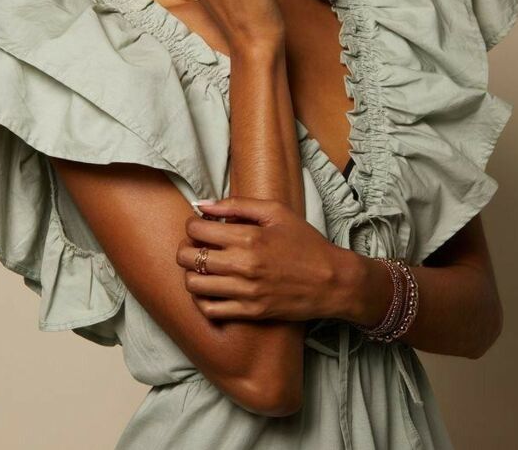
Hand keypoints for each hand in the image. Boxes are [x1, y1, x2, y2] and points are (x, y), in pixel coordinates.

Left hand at [176, 196, 363, 321]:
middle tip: (196, 246)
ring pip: (194, 285)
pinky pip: (210, 309)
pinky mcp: (249, 312)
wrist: (331, 281)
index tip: (200, 226)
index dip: (193, 225)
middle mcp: (243, 265)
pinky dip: (202, 299)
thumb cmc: (305, 242)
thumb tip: (203, 204)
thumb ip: (237, 204)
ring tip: (202, 267)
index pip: (197, 230)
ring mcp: (245, 291)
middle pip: (189, 258)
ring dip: (191, 273)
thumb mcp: (276, 212)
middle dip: (186, 248)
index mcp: (248, 237)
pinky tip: (210, 289)